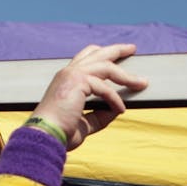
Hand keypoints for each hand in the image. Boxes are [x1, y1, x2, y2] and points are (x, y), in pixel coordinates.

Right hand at [29, 44, 146, 149]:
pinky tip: (120, 110)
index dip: (102, 55)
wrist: (45, 136)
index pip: (85, 59)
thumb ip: (101, 115)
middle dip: (116, 50)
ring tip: (141, 83)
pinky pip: (105, 88)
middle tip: (132, 48)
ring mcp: (72, 75)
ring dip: (126, 76)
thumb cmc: (60, 133)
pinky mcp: (77, 82)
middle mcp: (68, 73)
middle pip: (96, 53)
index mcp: (66, 80)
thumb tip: (118, 109)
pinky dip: (115, 99)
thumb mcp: (85, 123)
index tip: (116, 55)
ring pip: (106, 67)